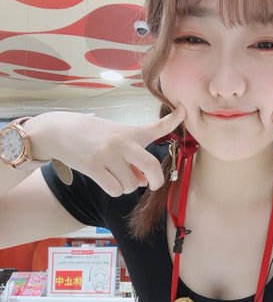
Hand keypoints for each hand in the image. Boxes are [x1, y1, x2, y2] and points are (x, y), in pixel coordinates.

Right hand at [27, 105, 185, 196]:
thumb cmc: (92, 136)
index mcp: (131, 133)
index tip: (184, 111)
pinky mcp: (94, 167)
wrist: (59, 131)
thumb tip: (145, 181)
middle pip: (151, 167)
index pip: (156, 126)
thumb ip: (134, 158)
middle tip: (153, 185)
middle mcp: (122, 143)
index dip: (173, 120)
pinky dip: (114, 190)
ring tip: (116, 176)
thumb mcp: (116, 138)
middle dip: (156, 181)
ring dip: (127, 186)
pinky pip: (115, 190)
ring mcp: (108, 155)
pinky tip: (106, 180)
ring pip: (131, 185)